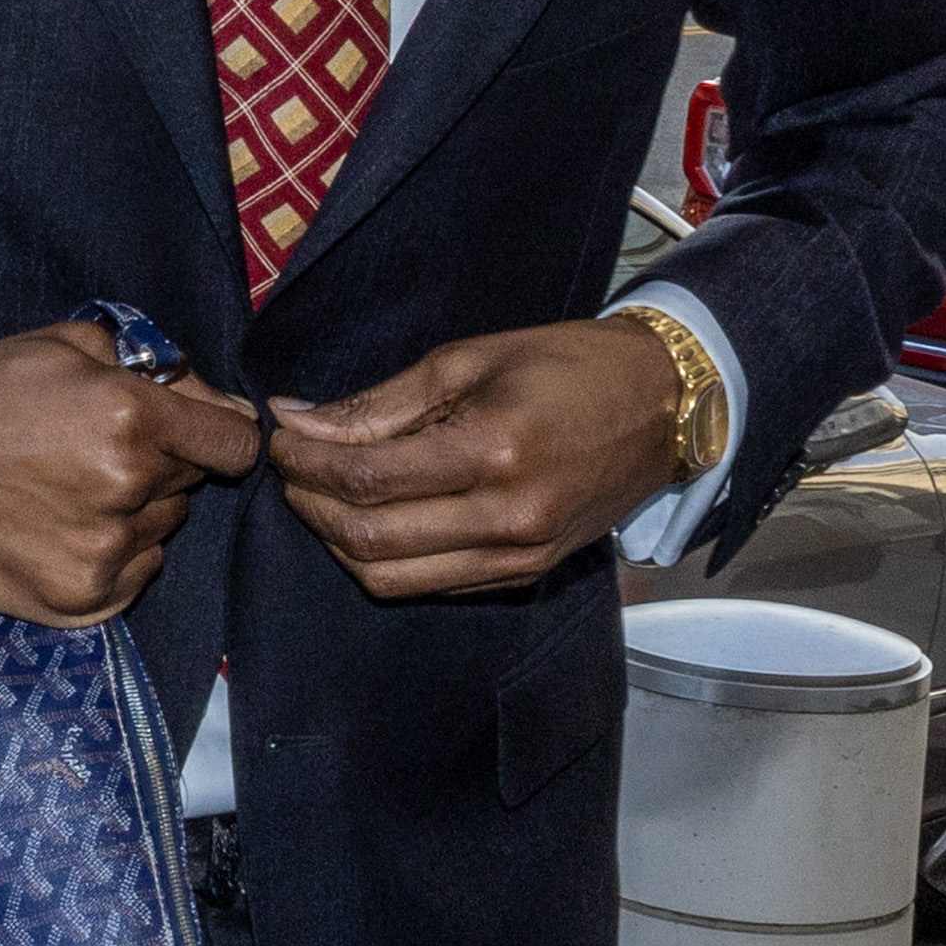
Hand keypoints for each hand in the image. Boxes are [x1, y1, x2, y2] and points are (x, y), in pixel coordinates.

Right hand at [0, 319, 263, 626]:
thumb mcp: (70, 344)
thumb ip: (158, 368)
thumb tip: (220, 406)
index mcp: (132, 419)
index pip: (237, 443)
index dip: (221, 433)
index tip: (201, 434)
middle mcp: (127, 489)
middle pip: (193, 483)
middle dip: (163, 463)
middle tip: (98, 450)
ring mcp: (104, 551)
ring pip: (164, 527)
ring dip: (135, 508)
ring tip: (69, 488)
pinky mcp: (82, 598)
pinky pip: (138, 572)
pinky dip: (115, 552)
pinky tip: (63, 527)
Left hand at [264, 320, 686, 600]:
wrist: (665, 405)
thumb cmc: (569, 366)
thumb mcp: (470, 359)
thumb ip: (380, 402)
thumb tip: (297, 420)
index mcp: (494, 451)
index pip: (367, 479)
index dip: (305, 463)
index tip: (280, 438)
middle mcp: (508, 518)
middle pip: (369, 541)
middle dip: (310, 506)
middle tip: (291, 468)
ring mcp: (520, 557)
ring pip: (391, 579)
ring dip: (339, 543)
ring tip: (323, 495)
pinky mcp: (528, 575)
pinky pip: (431, 586)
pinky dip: (386, 560)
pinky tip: (373, 519)